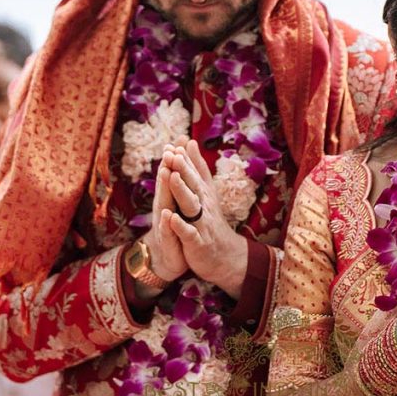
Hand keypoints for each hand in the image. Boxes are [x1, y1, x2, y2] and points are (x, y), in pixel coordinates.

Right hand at [144, 150, 187, 284]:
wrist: (166, 259)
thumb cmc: (173, 227)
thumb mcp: (176, 203)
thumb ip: (177, 182)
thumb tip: (179, 157)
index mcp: (169, 198)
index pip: (171, 176)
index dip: (173, 160)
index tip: (176, 142)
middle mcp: (164, 208)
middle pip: (164, 186)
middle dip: (166, 169)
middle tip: (168, 152)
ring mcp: (164, 224)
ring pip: (164, 205)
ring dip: (164, 190)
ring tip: (166, 174)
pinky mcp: (168, 242)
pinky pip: (168, 231)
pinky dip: (168, 223)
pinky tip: (169, 214)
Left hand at [162, 139, 247, 298]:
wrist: (224, 254)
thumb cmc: (210, 220)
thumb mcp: (205, 191)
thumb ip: (197, 167)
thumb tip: (189, 141)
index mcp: (202, 193)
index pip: (192, 173)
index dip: (184, 160)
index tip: (174, 144)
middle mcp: (203, 205)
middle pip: (193, 185)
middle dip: (183, 170)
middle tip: (174, 153)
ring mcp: (201, 223)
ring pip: (191, 206)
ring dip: (182, 191)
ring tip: (172, 177)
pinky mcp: (197, 242)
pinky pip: (189, 233)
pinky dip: (181, 226)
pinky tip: (172, 218)